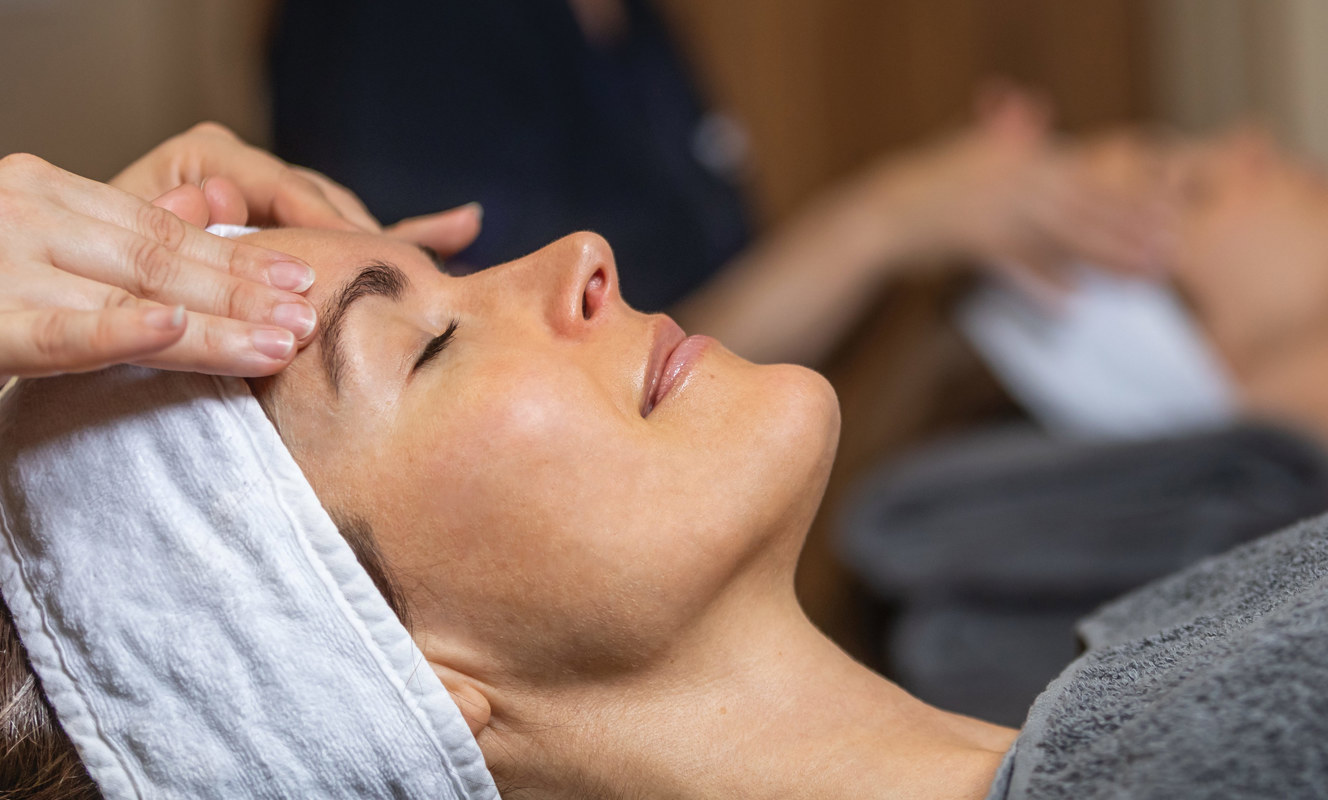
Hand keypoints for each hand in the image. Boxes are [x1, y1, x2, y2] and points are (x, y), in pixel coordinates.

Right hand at [0, 153, 322, 381]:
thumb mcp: (42, 241)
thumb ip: (118, 230)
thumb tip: (204, 203)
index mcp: (46, 191)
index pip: (162, 229)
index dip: (239, 256)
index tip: (303, 278)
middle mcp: (27, 216)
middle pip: (159, 261)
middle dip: (243, 293)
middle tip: (309, 318)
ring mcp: (3, 266)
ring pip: (131, 297)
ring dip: (215, 326)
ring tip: (281, 342)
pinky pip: (61, 334)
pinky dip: (121, 330)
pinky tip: (175, 328)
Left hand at [111, 121, 484, 259]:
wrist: (94, 309)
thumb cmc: (97, 283)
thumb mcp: (120, 251)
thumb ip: (159, 225)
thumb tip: (214, 193)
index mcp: (203, 160)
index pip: (279, 181)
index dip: (321, 219)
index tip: (357, 251)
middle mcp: (249, 174)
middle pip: (321, 201)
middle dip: (358, 240)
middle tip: (395, 275)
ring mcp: (279, 208)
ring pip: (345, 222)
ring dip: (386, 246)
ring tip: (441, 253)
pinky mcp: (301, 239)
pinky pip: (358, 235)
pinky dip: (410, 234)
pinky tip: (464, 223)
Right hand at [876, 88, 1175, 296]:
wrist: (886, 212)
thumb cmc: (931, 184)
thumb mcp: (974, 151)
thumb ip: (1011, 136)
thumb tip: (1034, 105)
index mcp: (1026, 162)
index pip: (1091, 179)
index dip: (1131, 198)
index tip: (1167, 214)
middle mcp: (1020, 182)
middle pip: (1088, 208)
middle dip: (1132, 231)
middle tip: (1169, 251)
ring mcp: (998, 211)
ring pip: (1065, 236)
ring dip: (1106, 257)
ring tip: (1139, 276)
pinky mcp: (976, 240)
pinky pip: (1018, 264)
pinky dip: (1044, 283)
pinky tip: (1072, 303)